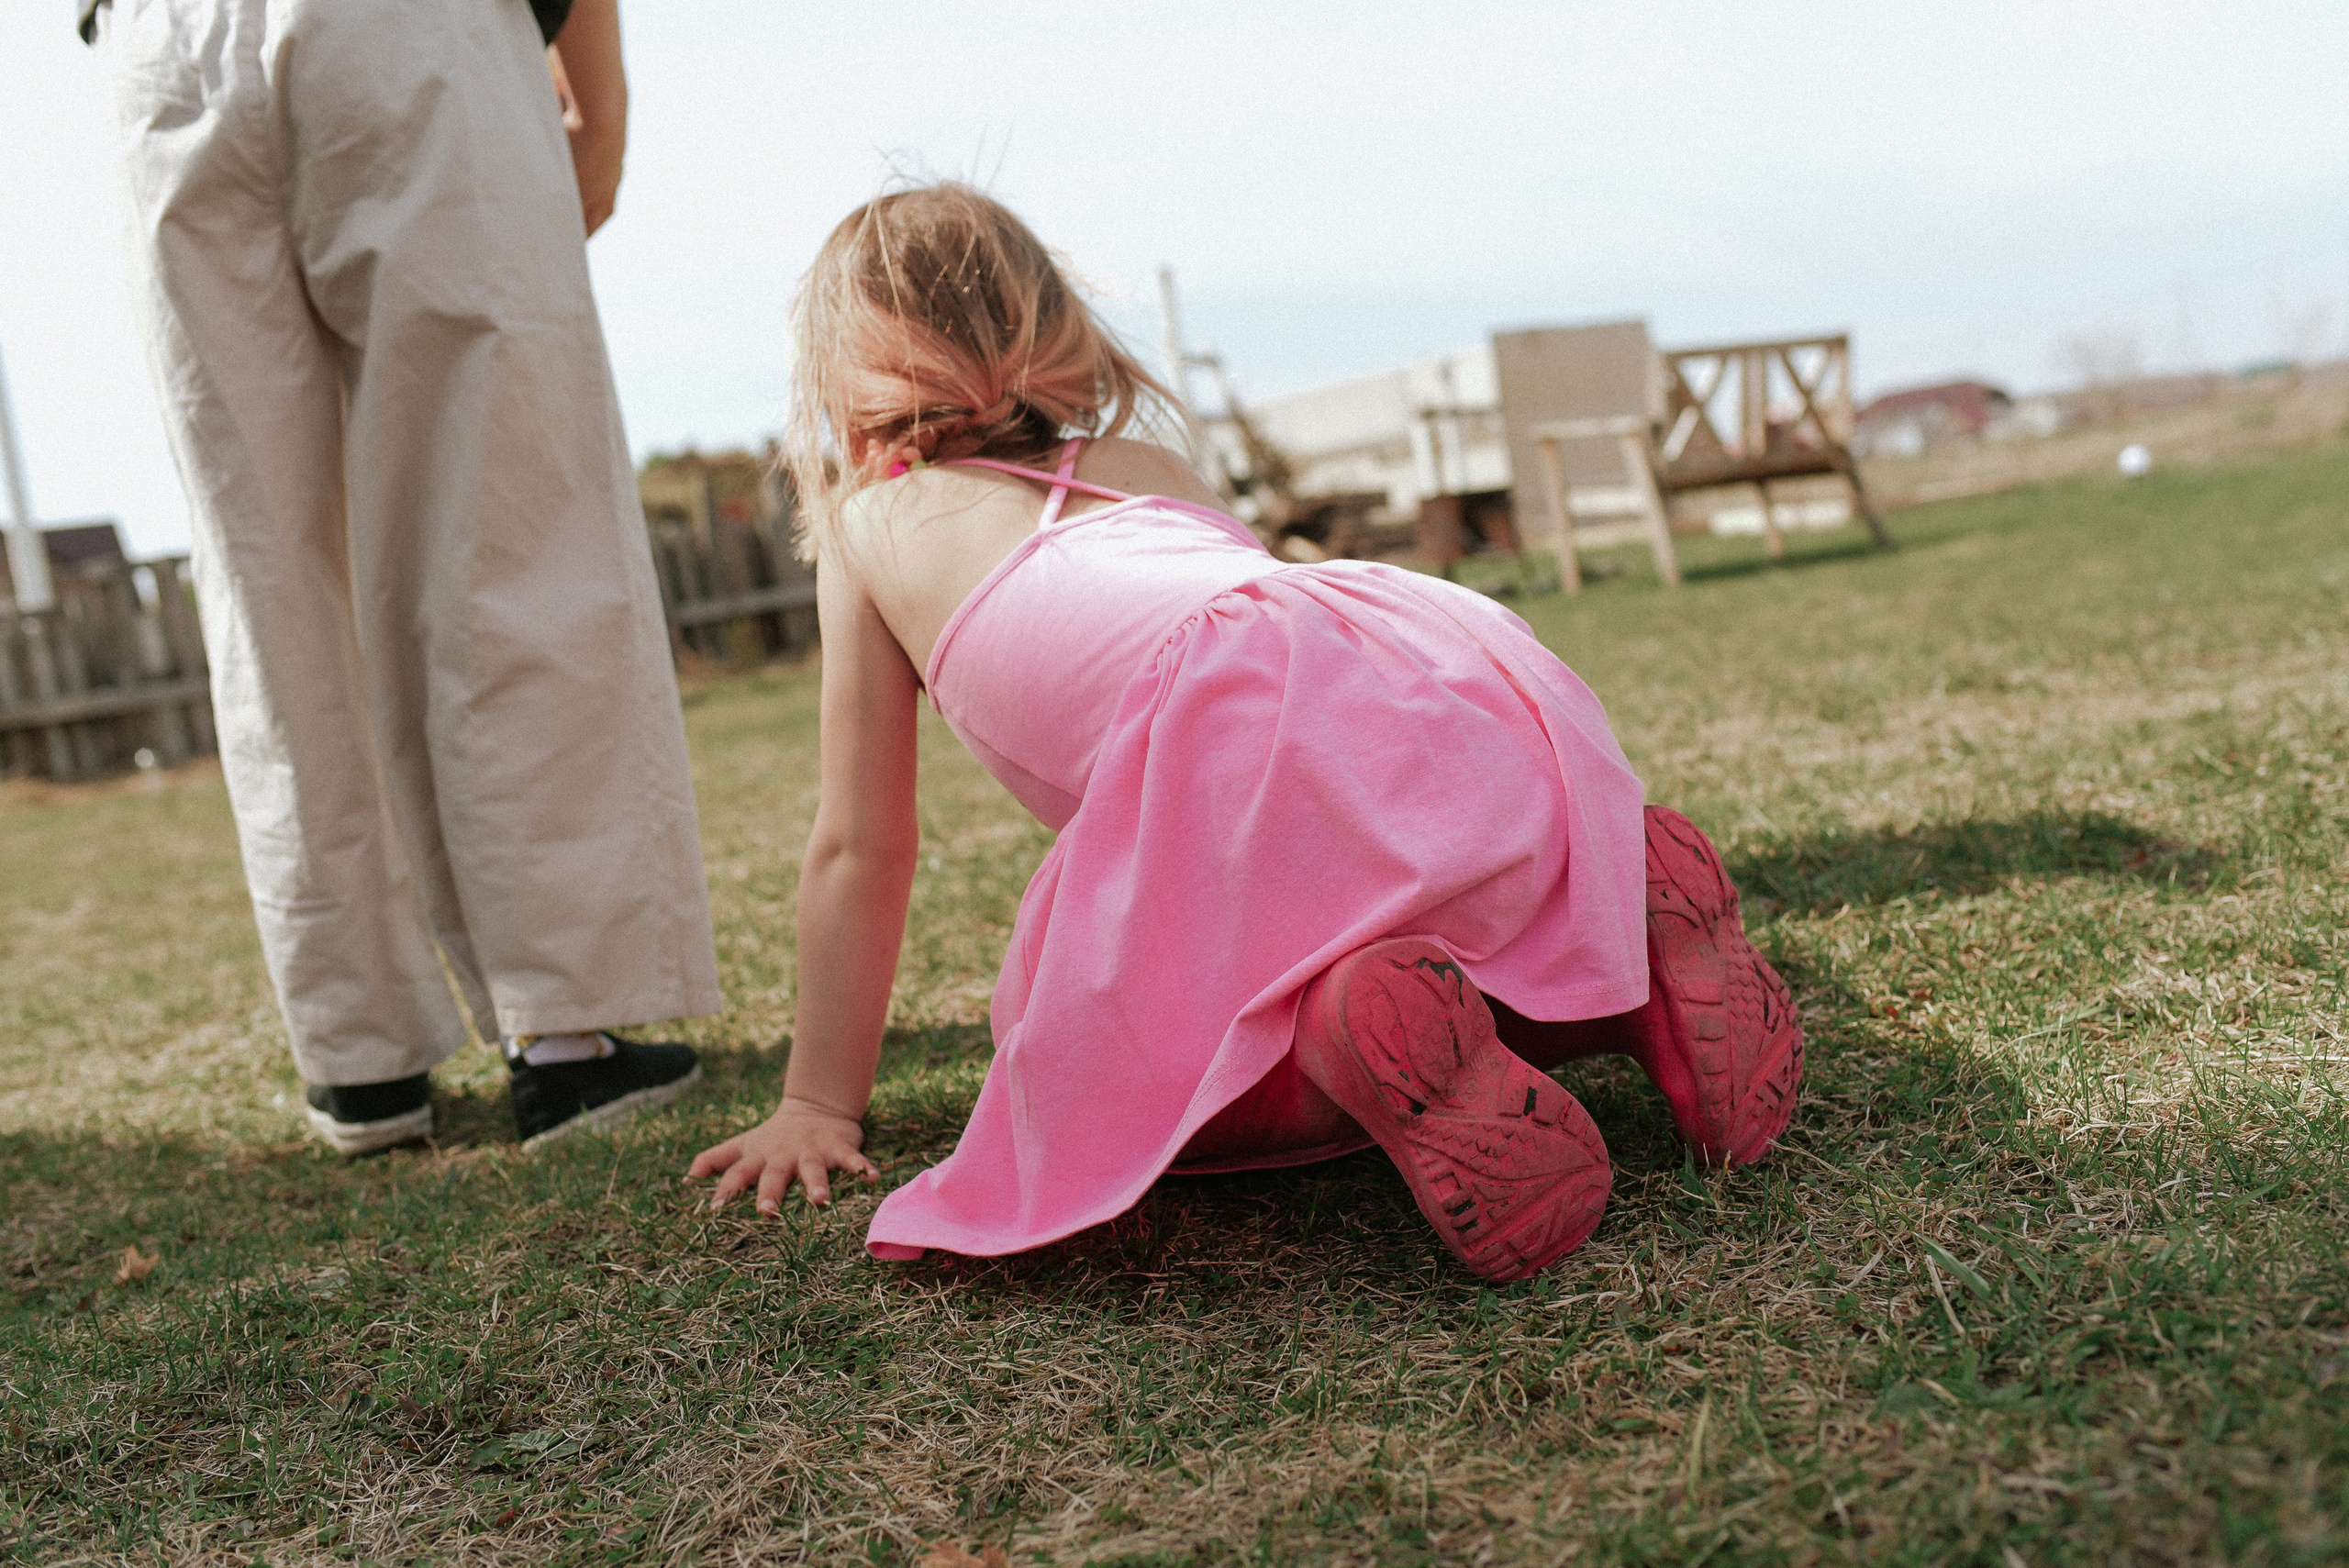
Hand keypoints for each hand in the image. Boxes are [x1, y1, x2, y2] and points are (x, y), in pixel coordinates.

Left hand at [688, 1099, 877, 1213]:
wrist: (815, 1107)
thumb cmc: (773, 1137)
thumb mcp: (744, 1145)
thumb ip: (716, 1159)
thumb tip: (686, 1178)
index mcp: (759, 1157)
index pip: (737, 1174)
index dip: (725, 1190)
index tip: (713, 1210)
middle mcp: (783, 1155)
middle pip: (774, 1175)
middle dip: (770, 1193)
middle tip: (766, 1213)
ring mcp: (811, 1150)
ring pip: (813, 1169)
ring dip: (816, 1183)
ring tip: (819, 1201)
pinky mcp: (838, 1146)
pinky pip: (850, 1159)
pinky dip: (862, 1167)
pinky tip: (872, 1178)